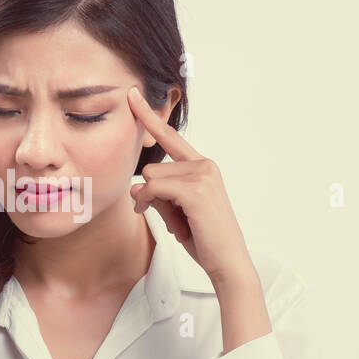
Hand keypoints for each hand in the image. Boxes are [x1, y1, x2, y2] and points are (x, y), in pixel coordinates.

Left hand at [126, 87, 257, 289]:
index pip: (170, 137)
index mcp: (201, 166)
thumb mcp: (175, 213)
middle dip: (151, 195)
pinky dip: (153, 205)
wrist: (227, 262)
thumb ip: (156, 194)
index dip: (149, 116)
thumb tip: (134, 186)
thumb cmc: (203, 239)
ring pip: (150, 178)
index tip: (132, 95)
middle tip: (172, 219)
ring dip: (153, 204)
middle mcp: (204, 165)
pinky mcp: (196, 189)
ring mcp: (202, 174)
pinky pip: (155, 188)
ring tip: (179, 224)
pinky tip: (173, 224)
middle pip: (151, 167)